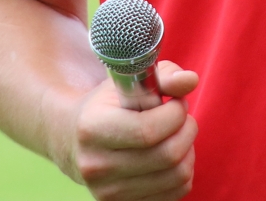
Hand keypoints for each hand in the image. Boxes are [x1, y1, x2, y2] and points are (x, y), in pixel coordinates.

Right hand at [59, 62, 200, 199]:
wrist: (75, 140)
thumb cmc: (108, 106)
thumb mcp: (129, 82)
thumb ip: (163, 76)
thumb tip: (190, 80)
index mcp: (92, 129)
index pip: (149, 130)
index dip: (175, 113)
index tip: (176, 101)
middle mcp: (96, 165)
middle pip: (167, 155)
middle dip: (187, 129)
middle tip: (182, 117)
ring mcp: (109, 192)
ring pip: (178, 176)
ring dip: (189, 150)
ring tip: (177, 134)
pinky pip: (177, 192)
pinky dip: (184, 172)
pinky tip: (171, 155)